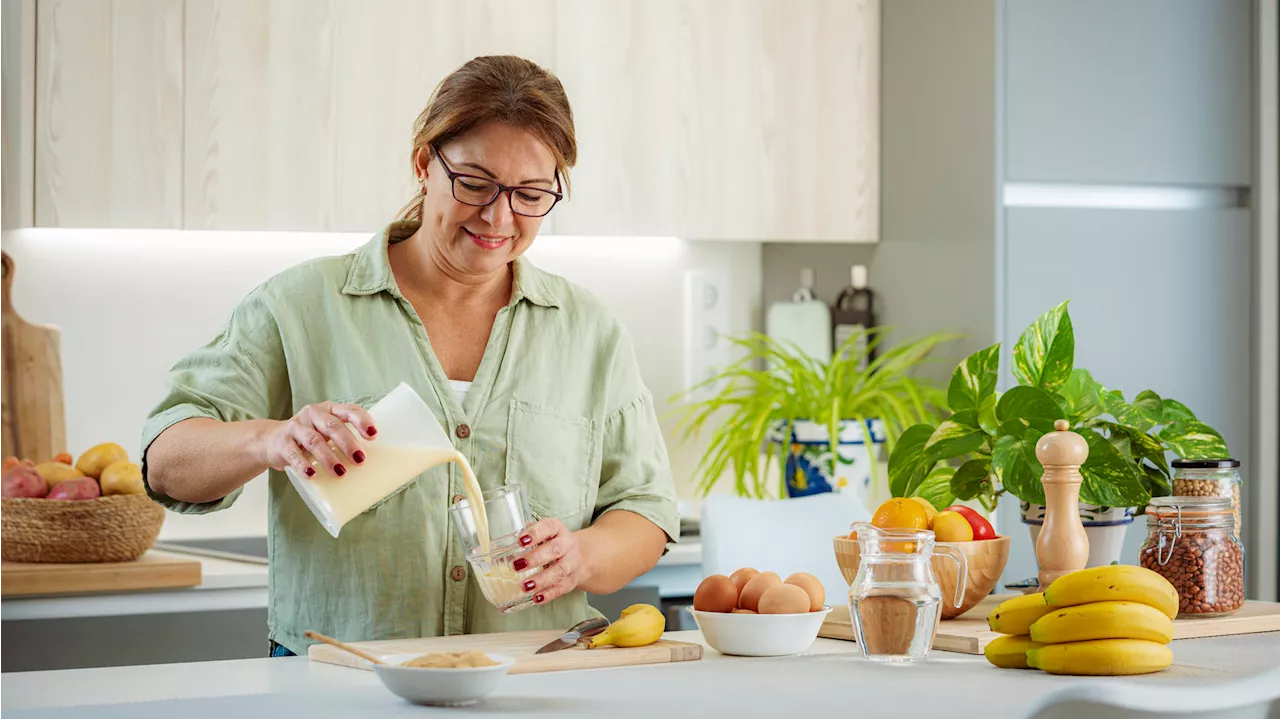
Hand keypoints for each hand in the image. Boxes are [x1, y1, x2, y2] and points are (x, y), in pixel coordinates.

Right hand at [259, 402, 376, 478]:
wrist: (272, 440)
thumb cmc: (310, 437)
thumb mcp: (326, 433)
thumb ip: (344, 440)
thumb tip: (373, 466)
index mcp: (329, 410)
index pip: (349, 410)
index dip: (362, 420)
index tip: (373, 435)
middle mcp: (313, 414)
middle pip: (332, 426)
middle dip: (348, 443)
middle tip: (360, 460)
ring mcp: (296, 427)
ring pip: (314, 440)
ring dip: (329, 457)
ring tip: (340, 472)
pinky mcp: (283, 443)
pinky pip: (293, 454)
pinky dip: (303, 465)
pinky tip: (312, 474)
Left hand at [513, 518, 590, 604]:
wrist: (579, 557)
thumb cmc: (553, 544)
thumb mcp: (544, 535)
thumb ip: (527, 537)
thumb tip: (507, 545)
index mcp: (558, 529)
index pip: (549, 527)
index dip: (535, 533)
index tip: (520, 541)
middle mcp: (567, 544)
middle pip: (555, 549)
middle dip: (535, 558)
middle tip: (517, 565)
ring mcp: (571, 563)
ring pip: (559, 571)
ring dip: (541, 580)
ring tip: (525, 586)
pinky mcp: (572, 580)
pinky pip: (561, 588)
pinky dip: (548, 594)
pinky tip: (536, 598)